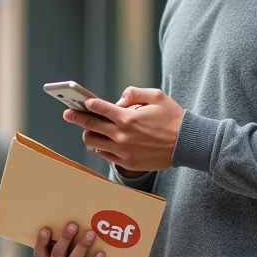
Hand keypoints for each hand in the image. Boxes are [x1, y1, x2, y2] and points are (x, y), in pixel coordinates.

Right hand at [33, 223, 104, 256]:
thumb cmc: (75, 245)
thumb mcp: (67, 240)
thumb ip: (64, 231)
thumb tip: (69, 208)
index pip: (40, 253)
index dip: (41, 242)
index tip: (45, 229)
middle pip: (57, 255)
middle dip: (65, 239)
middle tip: (73, 225)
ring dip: (81, 247)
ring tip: (90, 234)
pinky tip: (100, 253)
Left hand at [63, 86, 182, 172]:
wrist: (187, 144)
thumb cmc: (173, 118)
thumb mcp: (156, 96)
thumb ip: (133, 93)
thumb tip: (118, 101)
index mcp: (128, 117)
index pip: (99, 109)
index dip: (88, 104)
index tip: (81, 102)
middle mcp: (123, 135)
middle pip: (90, 126)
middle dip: (76, 117)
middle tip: (68, 113)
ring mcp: (123, 151)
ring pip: (93, 142)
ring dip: (89, 134)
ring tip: (89, 128)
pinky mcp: (127, 162)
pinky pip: (104, 154)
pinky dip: (101, 146)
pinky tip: (103, 140)